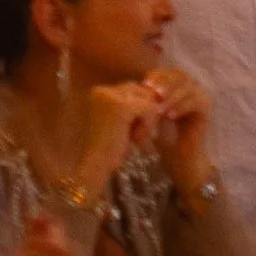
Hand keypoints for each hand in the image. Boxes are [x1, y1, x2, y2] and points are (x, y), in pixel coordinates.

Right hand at [76, 78, 163, 198]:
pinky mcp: (121, 107)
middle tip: (137, 136)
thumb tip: (159, 93)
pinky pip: (150, 108)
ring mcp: (111, 96)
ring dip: (148, 120)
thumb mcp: (122, 121)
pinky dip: (149, 125)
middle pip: (142, 91)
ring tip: (137, 138)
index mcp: (99, 91)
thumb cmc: (110, 149)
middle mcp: (103, 90)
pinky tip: (138, 140)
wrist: (96, 167)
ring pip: (148, 98)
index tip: (133, 131)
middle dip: (146, 113)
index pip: (133, 89)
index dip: (141, 110)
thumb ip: (135, 105)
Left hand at [143, 63, 214, 192]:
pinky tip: (170, 116)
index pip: (168, 71)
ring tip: (159, 108)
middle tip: (153, 92)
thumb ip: (149, 97)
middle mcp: (192, 86)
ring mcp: (202, 95)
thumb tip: (136, 84)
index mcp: (179, 83)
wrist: (179, 156)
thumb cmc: (162, 134)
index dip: (157, 76)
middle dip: (164, 82)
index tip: (144, 85)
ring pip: (187, 88)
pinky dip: (182, 107)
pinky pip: (196, 101)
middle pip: (179, 75)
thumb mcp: (153, 112)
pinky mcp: (207, 108)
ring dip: (172, 96)